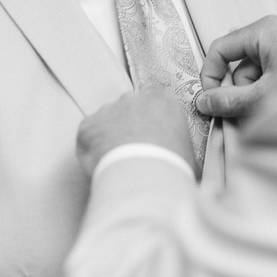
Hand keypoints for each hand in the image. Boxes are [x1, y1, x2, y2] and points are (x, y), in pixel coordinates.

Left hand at [76, 87, 196, 177]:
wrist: (146, 177)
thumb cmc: (173, 167)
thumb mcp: (189, 155)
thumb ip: (180, 147)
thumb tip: (180, 163)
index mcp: (162, 100)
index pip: (153, 102)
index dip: (150, 121)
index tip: (150, 137)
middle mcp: (133, 98)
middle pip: (128, 110)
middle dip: (128, 127)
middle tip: (133, 153)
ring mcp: (108, 110)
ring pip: (106, 122)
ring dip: (109, 138)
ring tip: (118, 164)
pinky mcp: (88, 126)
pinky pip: (88, 137)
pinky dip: (92, 150)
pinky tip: (103, 166)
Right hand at [195, 15, 276, 117]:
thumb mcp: (264, 96)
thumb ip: (230, 101)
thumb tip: (203, 102)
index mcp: (264, 31)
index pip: (220, 48)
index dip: (211, 76)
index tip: (212, 101)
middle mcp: (276, 31)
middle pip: (240, 64)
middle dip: (243, 91)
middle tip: (256, 111)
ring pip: (258, 72)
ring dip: (260, 93)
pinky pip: (274, 73)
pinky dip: (273, 90)